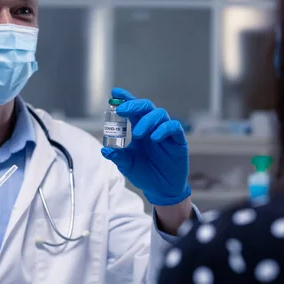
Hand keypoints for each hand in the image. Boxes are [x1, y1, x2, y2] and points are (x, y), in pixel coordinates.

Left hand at [101, 88, 190, 205]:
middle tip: (122, 110)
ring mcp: (166, 133)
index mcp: (139, 129)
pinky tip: (154, 138)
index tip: (115, 93)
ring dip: (147, 120)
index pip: (133, 110)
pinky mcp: (178, 141)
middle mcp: (153, 127)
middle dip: (134, 105)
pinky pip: (174, 127)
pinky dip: (163, 129)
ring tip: (137, 133)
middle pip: (146, 107)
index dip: (125, 99)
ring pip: (160, 114)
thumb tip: (105, 149)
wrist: (161, 189)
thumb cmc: (145, 174)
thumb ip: (117, 156)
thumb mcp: (127, 165)